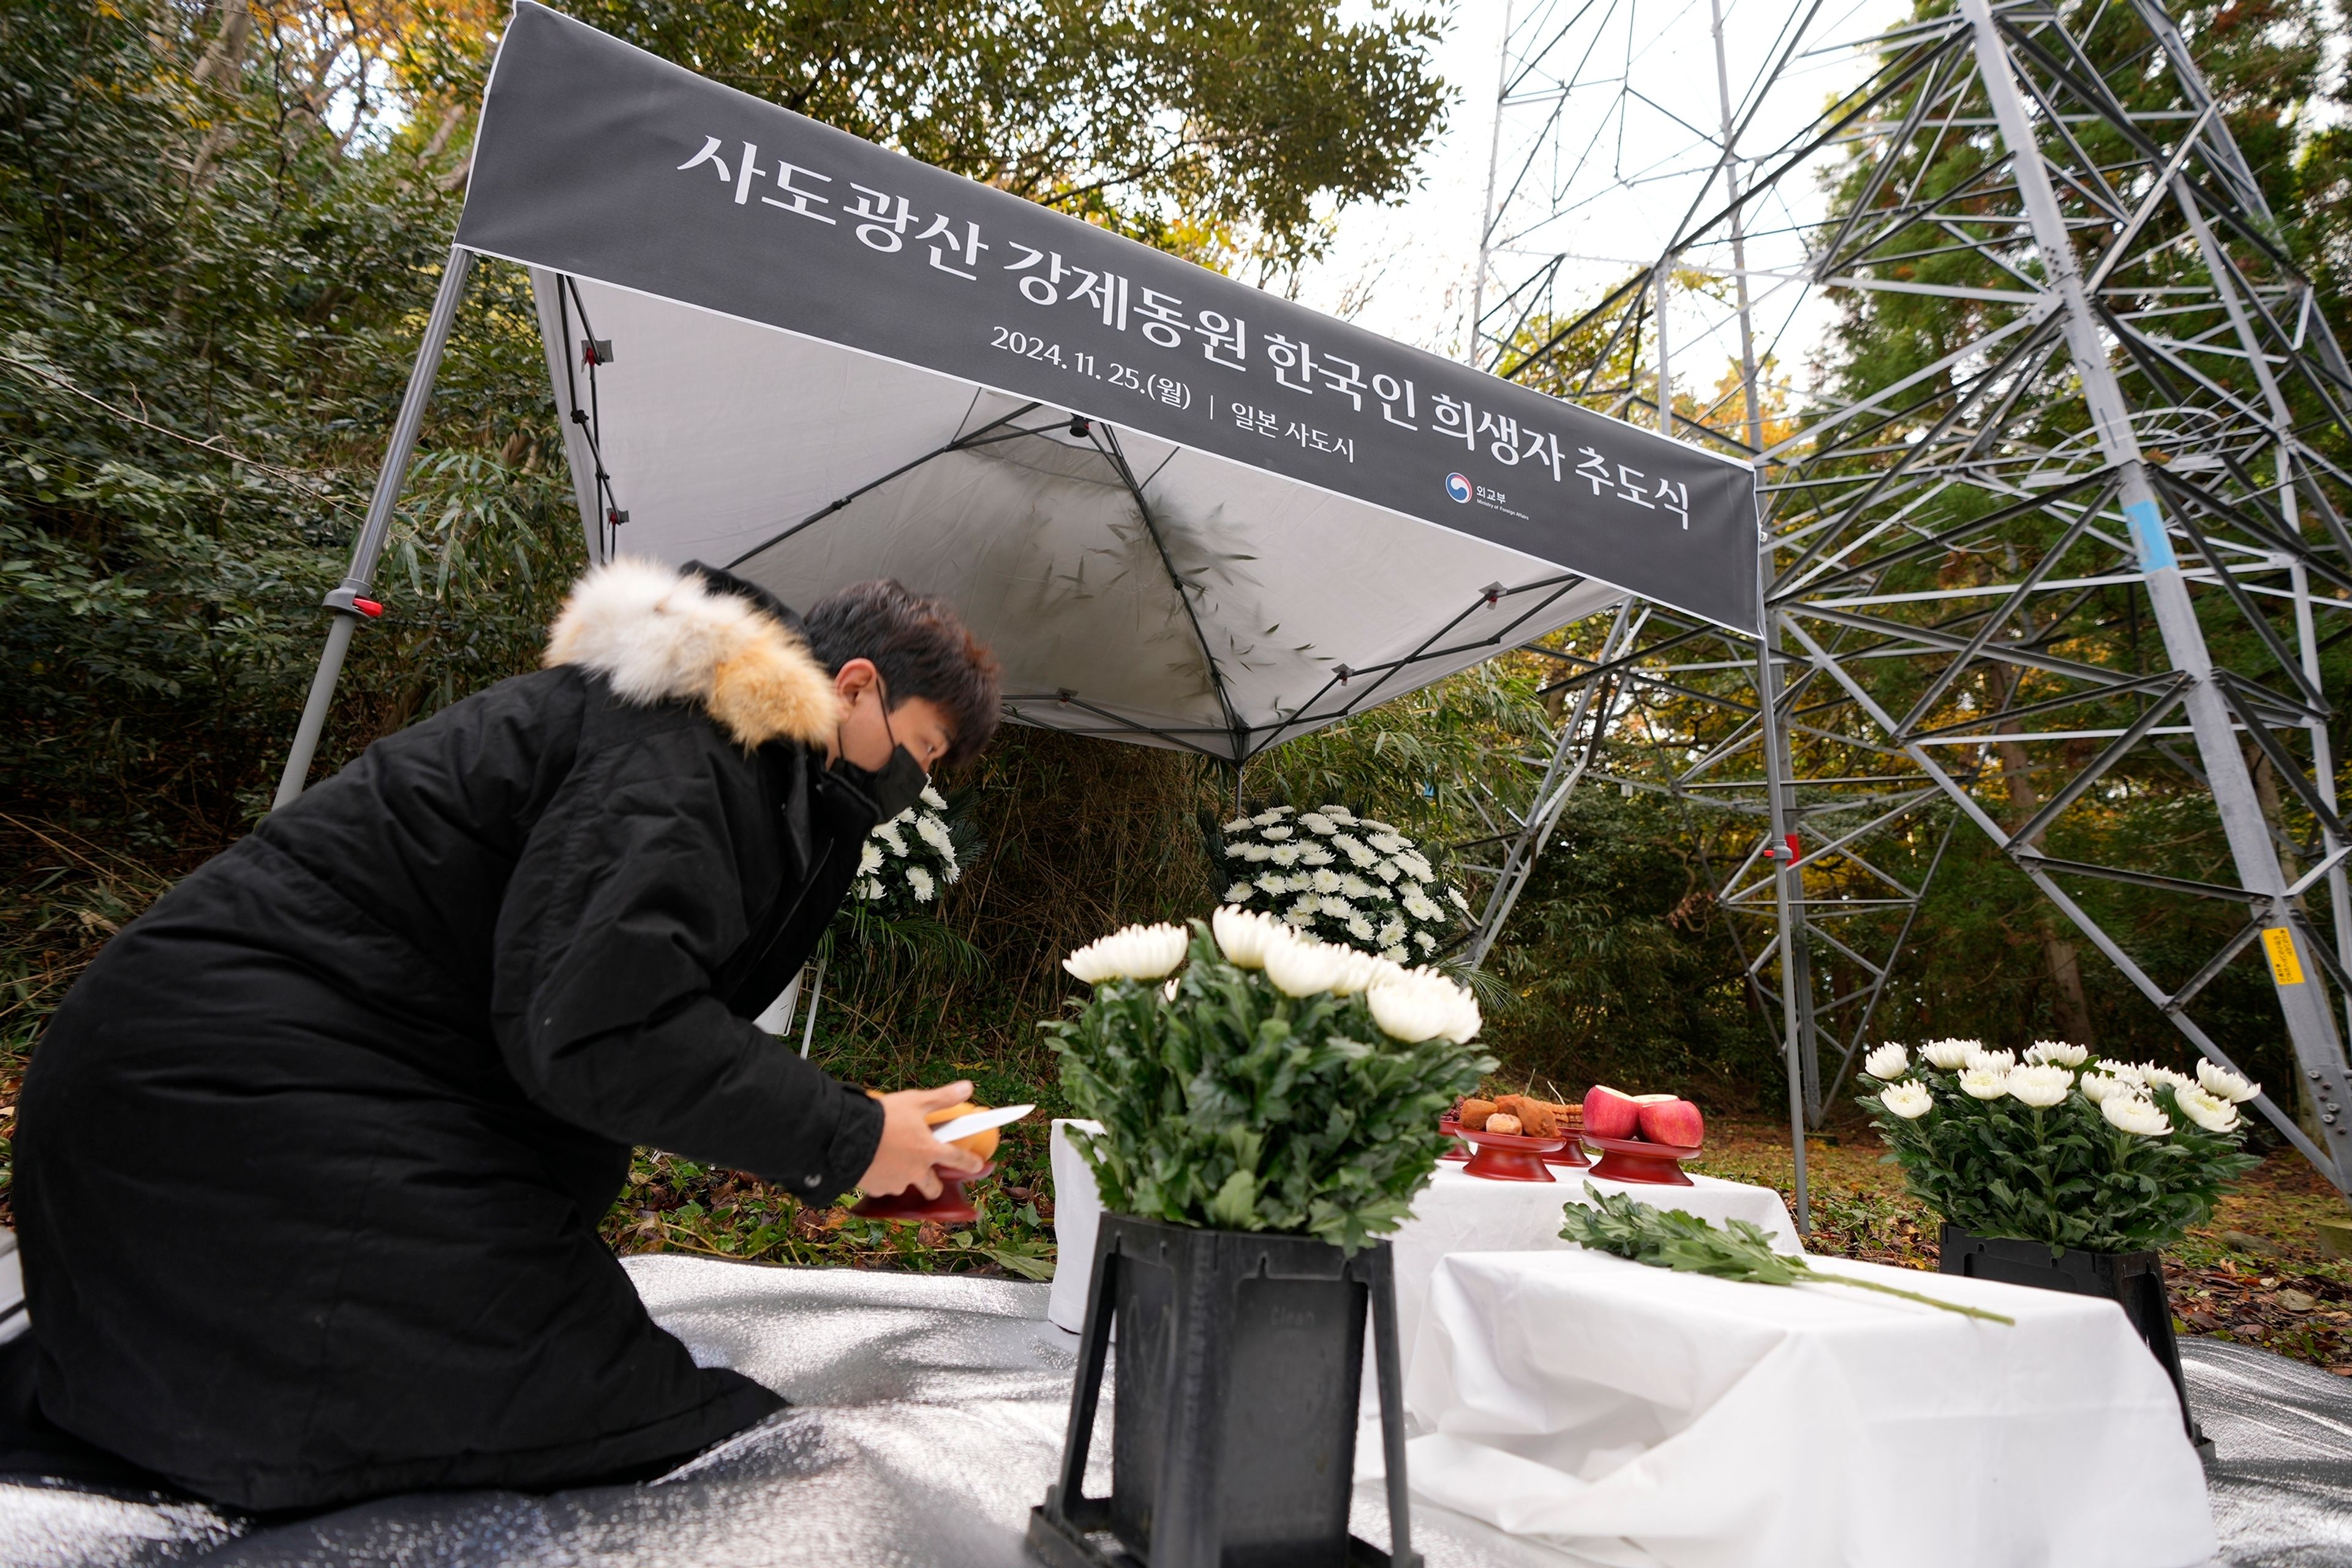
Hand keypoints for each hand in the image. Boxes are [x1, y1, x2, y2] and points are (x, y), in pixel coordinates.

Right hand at [858, 1080, 986, 1197]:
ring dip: (904, 1176)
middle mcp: (915, 1171)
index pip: (958, 1159)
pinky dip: (883, 1178)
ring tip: (892, 1159)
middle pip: (932, 1188)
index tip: (977, 1166)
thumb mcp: (915, 1101)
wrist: (847, 1135)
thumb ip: (943, 1098)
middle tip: (928, 1176)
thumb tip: (967, 1088)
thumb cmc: (883, 1117)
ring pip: (905, 1185)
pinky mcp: (876, 1189)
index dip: (970, 1163)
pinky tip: (875, 1164)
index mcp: (929, 1151)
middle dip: (933, 1185)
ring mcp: (896, 1183)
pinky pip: (884, 1186)